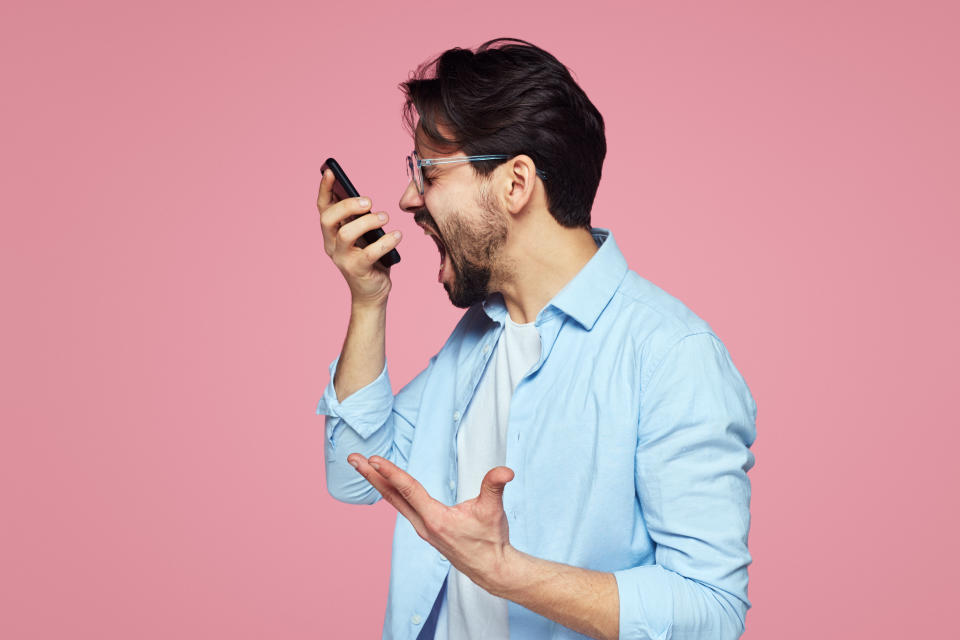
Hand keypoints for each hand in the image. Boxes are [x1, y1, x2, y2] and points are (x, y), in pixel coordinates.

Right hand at [317, 168, 401, 306]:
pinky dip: (386, 242)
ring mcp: (342, 259)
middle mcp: (332, 245)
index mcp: (331, 233)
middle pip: (328, 219)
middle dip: (347, 206)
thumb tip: (364, 201)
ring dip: (367, 222)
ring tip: (384, 217)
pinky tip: (398, 236)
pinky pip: (370, 253)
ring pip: (346, 235)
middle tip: (369, 201)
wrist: (372, 292)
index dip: (325, 189)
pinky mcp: (357, 270)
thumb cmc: (369, 258)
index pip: (322, 208)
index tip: (331, 171)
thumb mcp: (363, 236)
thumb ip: (359, 220)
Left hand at [347, 453, 516, 594]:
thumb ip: (494, 487)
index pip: (408, 490)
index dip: (391, 473)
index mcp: (436, 519)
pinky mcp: (426, 530)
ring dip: (378, 483)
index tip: (374, 459)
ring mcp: (423, 529)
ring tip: (363, 466)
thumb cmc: (491, 539)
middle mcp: (424, 525)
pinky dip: (391, 493)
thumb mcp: (493, 510)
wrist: (491, 569)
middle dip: (372, 476)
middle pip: (392, 496)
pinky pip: (402, 507)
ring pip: (395, 502)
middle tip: (353, 458)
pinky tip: (386, 486)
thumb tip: (505, 472)